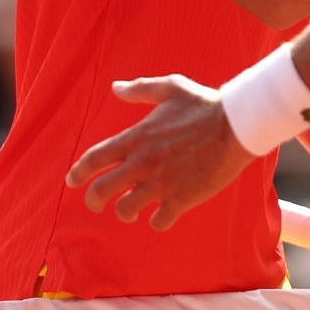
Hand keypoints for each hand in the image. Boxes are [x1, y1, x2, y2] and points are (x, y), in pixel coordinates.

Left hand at [65, 75, 251, 231]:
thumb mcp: (171, 88)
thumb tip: (116, 88)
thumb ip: (140, 89)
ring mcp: (161, 184)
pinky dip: (157, 220)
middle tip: (97, 202)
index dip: (77, 173)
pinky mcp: (181, 199)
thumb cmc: (205, 105)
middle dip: (94, 200)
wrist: (237, 126)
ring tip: (131, 210)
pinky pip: (158, 221)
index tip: (72, 181)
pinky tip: (161, 215)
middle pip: (101, 191)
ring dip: (126, 211)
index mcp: (136, 138)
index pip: (94, 159)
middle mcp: (142, 164)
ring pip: (126, 210)